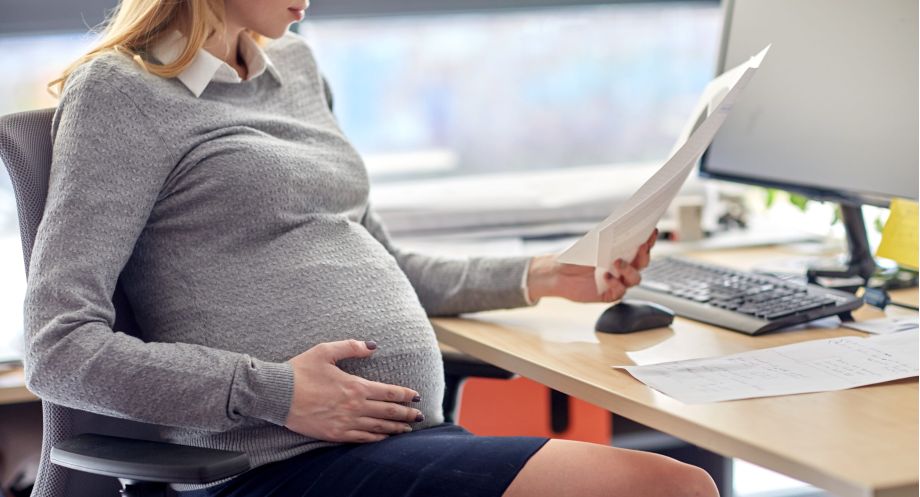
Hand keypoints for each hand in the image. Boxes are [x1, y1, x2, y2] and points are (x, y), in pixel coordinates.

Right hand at [285, 339, 422, 442]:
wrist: (276, 394)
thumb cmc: (299, 370)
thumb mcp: (325, 351)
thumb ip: (351, 347)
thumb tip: (373, 346)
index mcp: (355, 386)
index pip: (389, 392)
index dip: (405, 395)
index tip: (417, 396)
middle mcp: (354, 406)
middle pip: (388, 412)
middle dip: (407, 414)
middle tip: (420, 416)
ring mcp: (345, 422)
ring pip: (378, 428)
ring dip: (395, 429)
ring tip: (407, 429)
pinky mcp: (334, 434)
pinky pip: (361, 438)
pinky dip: (376, 439)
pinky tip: (383, 438)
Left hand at [527, 229, 657, 302]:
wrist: (558, 273)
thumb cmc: (576, 257)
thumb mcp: (592, 245)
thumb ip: (608, 239)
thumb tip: (621, 229)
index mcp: (622, 254)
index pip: (641, 247)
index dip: (649, 240)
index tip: (652, 231)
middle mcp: (623, 269)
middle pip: (643, 263)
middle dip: (644, 255)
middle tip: (641, 246)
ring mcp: (618, 282)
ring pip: (635, 279)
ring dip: (629, 270)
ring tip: (617, 262)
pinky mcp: (609, 295)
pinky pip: (620, 291)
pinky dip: (614, 283)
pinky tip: (605, 276)